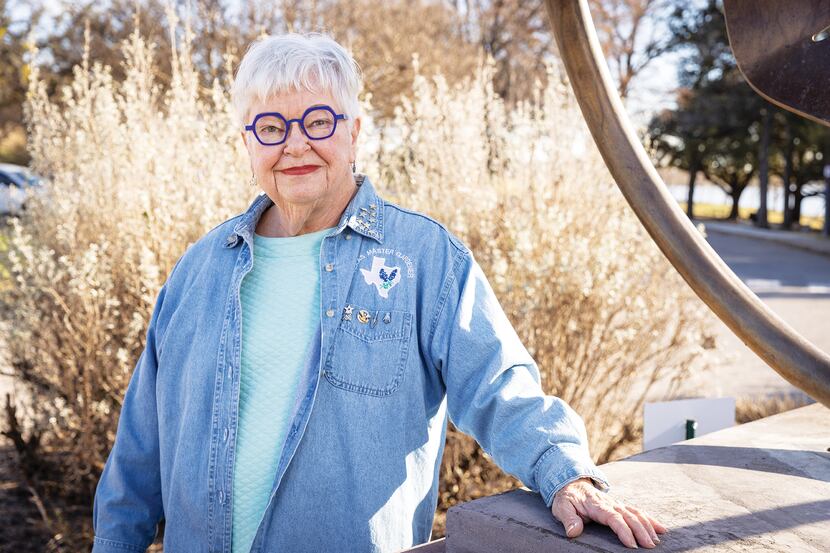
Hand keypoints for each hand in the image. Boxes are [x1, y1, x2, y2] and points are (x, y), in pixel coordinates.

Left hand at [551, 478, 666, 548]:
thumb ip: (568, 519)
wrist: (571, 483)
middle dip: (641, 531)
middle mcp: (610, 504)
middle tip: (650, 546)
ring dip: (648, 526)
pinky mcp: (620, 506)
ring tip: (656, 541)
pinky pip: (637, 512)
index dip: (623, 531)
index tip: (631, 544)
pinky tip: (661, 529)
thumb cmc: (567, 498)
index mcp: (597, 505)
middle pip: (629, 517)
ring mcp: (617, 504)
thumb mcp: (561, 507)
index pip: (613, 518)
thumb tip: (573, 532)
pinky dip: (650, 520)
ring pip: (636, 514)